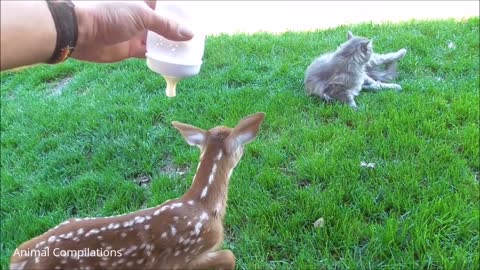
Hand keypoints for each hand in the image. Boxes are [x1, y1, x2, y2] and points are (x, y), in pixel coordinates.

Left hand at [71, 1, 193, 62]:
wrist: (82, 33)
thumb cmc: (109, 15)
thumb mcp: (142, 16)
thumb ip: (166, 25)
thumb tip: (189, 34)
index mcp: (143, 0)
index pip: (166, 4)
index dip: (179, 10)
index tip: (194, 18)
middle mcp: (140, 15)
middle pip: (164, 22)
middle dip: (178, 30)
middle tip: (195, 38)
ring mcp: (136, 32)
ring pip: (159, 39)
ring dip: (171, 45)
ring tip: (188, 51)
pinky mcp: (131, 48)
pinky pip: (150, 53)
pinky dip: (160, 58)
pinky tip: (173, 61)